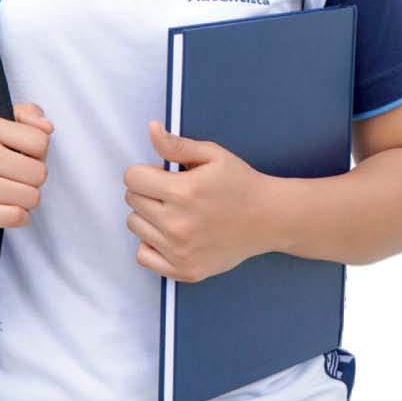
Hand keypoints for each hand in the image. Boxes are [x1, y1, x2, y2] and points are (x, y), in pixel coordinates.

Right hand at [0, 103, 53, 240]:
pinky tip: (2, 209)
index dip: (38, 152)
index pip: (39, 141)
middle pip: (38, 173)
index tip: (21, 156)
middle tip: (14, 178)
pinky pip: (16, 217)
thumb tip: (47, 127)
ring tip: (7, 194)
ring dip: (25, 200)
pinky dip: (17, 216)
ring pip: (31, 197)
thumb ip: (24, 116)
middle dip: (32, 180)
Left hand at [122, 121, 270, 281]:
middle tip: (173, 193)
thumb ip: (176, 145)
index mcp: (182, 192)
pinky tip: (170, 235)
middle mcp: (177, 224)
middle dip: (147, 192)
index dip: (145, 172)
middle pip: (132, 201)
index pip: (132, 178)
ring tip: (175, 212)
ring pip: (135, 226)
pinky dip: (151, 244)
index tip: (163, 175)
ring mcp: (180, 251)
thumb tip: (152, 130)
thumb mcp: (212, 155)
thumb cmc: (241, 184)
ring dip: (148, 216)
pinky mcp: (184, 270)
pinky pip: (143, 256)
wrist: (269, 219)